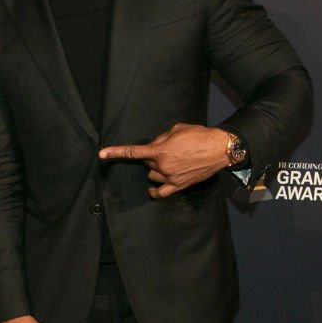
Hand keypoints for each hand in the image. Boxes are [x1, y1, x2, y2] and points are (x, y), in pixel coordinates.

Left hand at [99, 123, 229, 198]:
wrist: (220, 149)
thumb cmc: (200, 135)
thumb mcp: (177, 129)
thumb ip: (161, 138)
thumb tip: (154, 146)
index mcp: (160, 151)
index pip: (133, 152)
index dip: (116, 152)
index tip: (102, 155)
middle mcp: (163, 166)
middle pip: (147, 163)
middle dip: (152, 156)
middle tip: (167, 150)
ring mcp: (171, 178)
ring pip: (152, 176)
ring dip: (156, 170)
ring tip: (169, 163)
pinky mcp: (179, 185)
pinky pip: (161, 192)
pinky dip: (155, 191)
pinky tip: (152, 189)